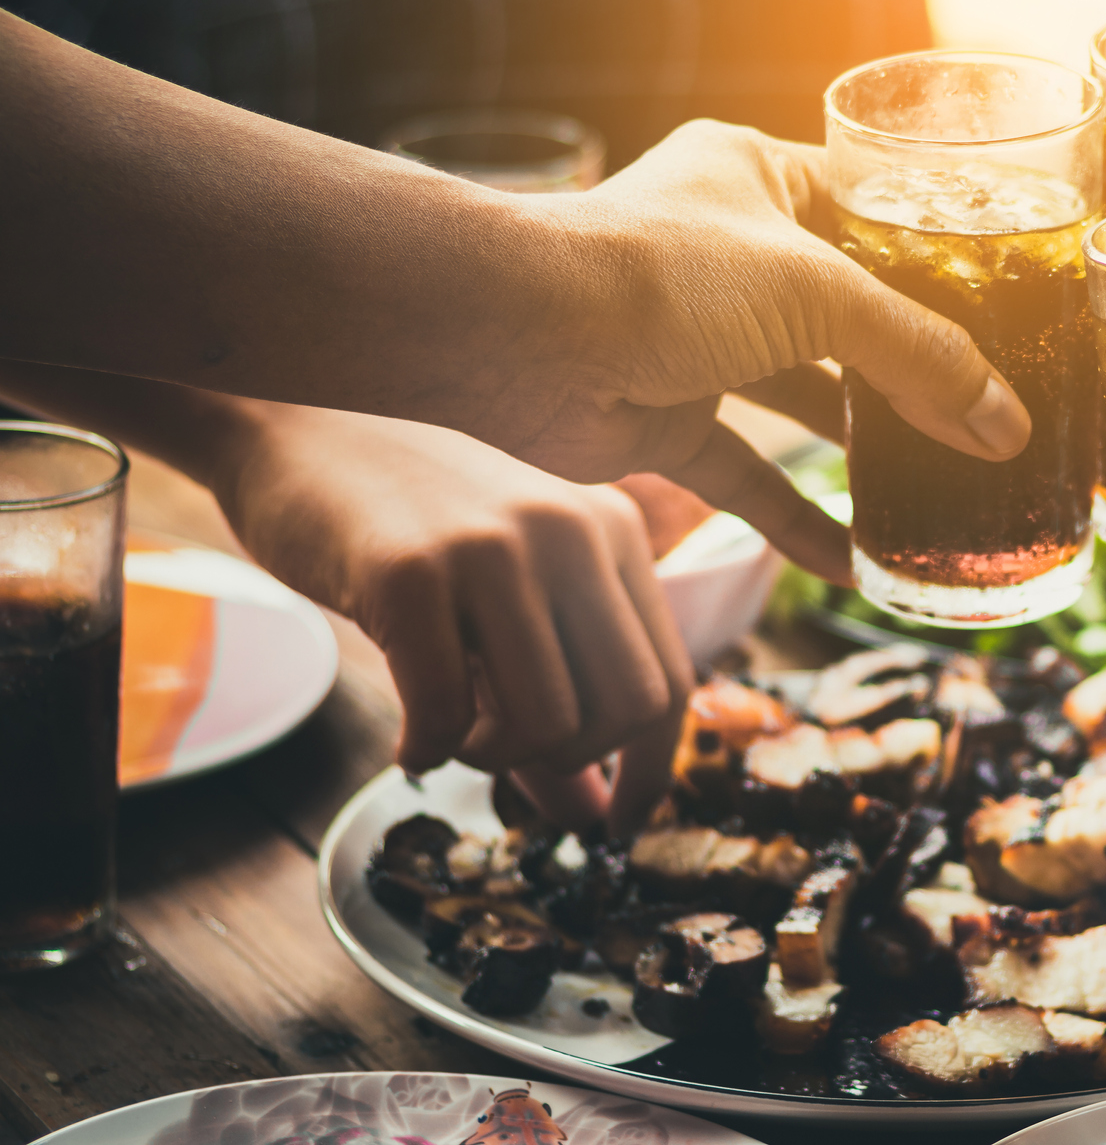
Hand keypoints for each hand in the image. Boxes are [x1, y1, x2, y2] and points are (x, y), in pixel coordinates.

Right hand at [209, 404, 690, 834]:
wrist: (294, 425)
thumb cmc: (409, 522)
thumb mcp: (509, 593)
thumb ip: (562, 694)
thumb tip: (599, 818)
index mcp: (613, 531)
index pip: (671, 680)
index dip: (649, 769)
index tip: (617, 821)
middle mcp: (573, 532)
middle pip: (626, 711)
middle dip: (569, 762)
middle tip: (503, 748)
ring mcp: (495, 548)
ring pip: (551, 723)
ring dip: (494, 757)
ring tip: (450, 727)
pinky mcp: (411, 572)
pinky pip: (446, 715)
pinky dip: (428, 752)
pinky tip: (408, 740)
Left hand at [480, 121, 1031, 584]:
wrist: (516, 335)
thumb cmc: (659, 274)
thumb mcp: (819, 296)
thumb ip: (920, 356)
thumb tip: (1005, 425)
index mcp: (764, 177)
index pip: (875, 211)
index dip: (941, 255)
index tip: (1010, 305)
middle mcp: (735, 251)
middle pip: (852, 312)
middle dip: (917, 366)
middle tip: (991, 409)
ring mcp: (702, 337)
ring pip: (806, 395)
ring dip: (869, 444)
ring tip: (950, 482)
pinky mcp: (669, 413)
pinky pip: (751, 471)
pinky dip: (799, 517)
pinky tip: (857, 563)